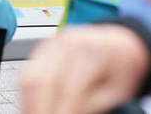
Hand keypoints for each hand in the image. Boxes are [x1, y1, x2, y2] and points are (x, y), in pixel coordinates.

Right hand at [20, 24, 150, 113]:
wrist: (120, 43)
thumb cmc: (122, 66)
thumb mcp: (119, 91)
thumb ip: (95, 105)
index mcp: (93, 51)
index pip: (69, 89)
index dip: (62, 113)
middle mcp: (68, 42)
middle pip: (41, 81)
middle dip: (41, 110)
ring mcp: (52, 44)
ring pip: (29, 78)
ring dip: (31, 105)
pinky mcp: (42, 50)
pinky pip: (28, 75)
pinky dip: (29, 97)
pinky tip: (37, 108)